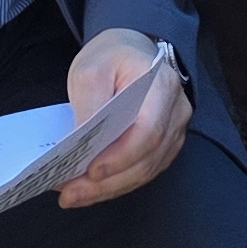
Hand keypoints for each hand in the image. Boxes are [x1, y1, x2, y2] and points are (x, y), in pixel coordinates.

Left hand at [57, 30, 187, 208]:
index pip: (149, 129)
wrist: (132, 51)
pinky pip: (143, 172)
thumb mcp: (91, 68)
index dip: (121, 155)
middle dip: (108, 182)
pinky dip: (116, 184)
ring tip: (73, 196)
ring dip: (108, 189)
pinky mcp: (165, 145)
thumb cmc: (113, 57)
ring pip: (145, 171)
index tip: (91, 170)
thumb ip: (89, 102)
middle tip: (70, 193)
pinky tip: (90, 190)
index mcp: (161, 85)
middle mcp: (176, 111)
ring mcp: (174, 130)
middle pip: (147, 158)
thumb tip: (83, 143)